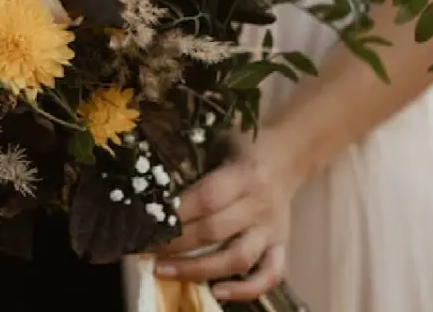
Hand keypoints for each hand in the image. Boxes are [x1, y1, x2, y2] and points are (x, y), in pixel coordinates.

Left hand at [154, 135, 303, 301]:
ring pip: (237, 259)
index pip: (208, 198)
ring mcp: (272, 229)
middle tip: (144, 246)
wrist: (288, 155)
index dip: (177, 212)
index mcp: (245, 174)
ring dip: (197, 269)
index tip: (147, 220)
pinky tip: (217, 292)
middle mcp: (260, 205)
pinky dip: (245, 290)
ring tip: (163, 270)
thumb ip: (193, 159)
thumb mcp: (218, 140)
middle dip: (175, 243)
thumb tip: (150, 181)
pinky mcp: (281, 246)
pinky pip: (270, 275)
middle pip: (215, 232)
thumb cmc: (243, 146)